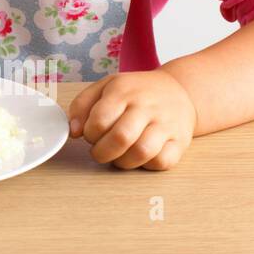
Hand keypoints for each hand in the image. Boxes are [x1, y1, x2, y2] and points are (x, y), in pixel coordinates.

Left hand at [67, 69, 196, 170]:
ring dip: (122, 162)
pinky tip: (139, 157)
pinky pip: (162, 162)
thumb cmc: (135, 92)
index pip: (100, 120)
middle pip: (121, 138)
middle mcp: (147, 106)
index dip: (90, 134)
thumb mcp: (104, 87)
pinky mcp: (180, 141)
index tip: (90, 135)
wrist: (178, 90)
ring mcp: (166, 124)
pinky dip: (146, 166)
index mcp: (123, 91)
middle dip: (102, 152)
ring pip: (142, 152)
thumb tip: (73, 131)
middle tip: (99, 151)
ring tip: (117, 156)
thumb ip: (82, 106)